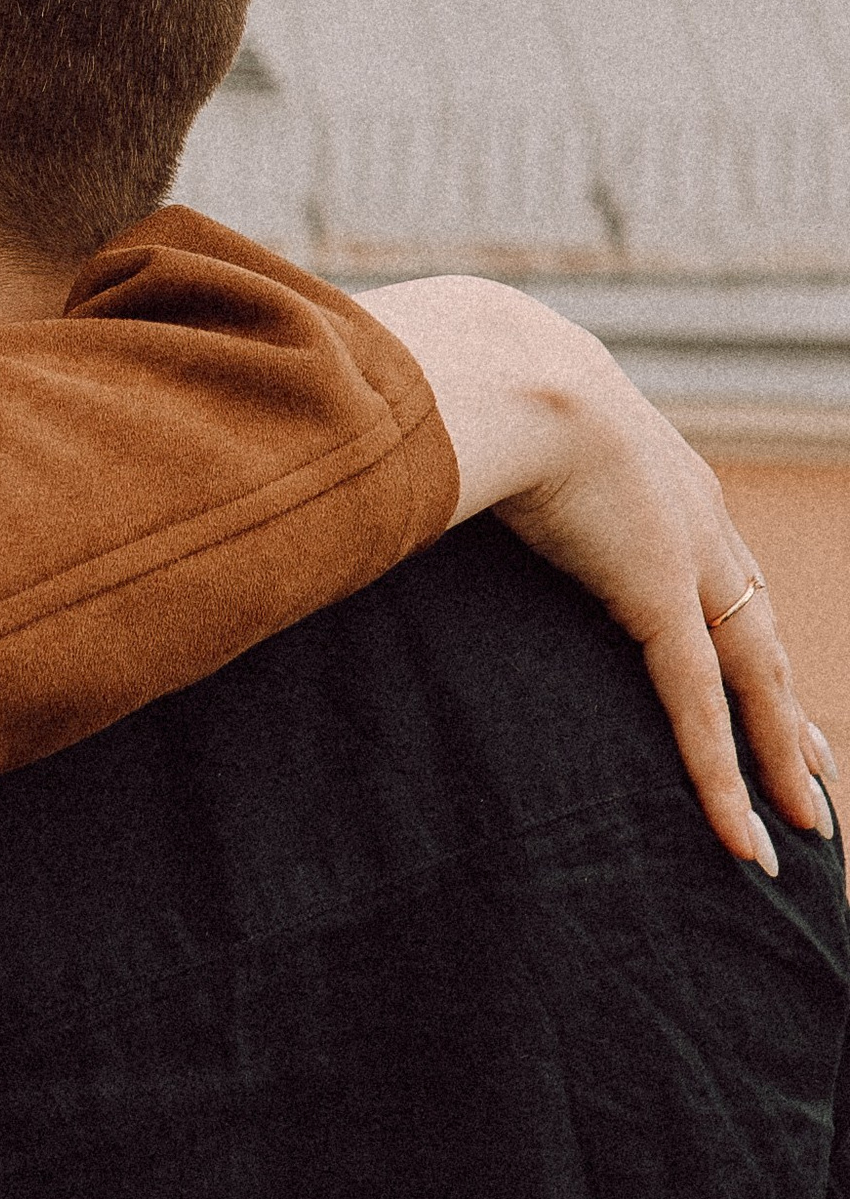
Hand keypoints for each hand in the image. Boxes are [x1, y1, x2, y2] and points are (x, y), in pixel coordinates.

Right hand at [360, 277, 835, 875]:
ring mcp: (685, 557)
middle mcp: (691, 514)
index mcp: (655, 469)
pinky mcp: (661, 598)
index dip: (732, 622)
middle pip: (754, 625)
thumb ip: (461, 452)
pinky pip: (702, 706)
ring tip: (805, 814)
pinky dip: (724, 777)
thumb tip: (390, 461)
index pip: (711, 564)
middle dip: (782, 700)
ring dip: (781, 750)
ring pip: (754, 677)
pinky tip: (749, 839)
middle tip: (812, 761)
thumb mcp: (487, 417)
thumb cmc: (471, 372)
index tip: (749, 666)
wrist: (501, 360)